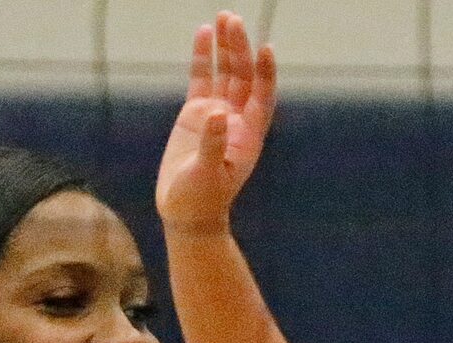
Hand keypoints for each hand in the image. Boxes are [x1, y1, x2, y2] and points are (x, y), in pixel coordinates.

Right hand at [156, 11, 278, 235]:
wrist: (185, 212)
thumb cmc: (200, 200)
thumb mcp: (206, 175)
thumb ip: (212, 144)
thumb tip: (216, 112)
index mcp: (248, 135)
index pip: (262, 97)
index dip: (265, 74)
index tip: (266, 49)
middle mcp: (237, 120)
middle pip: (244, 77)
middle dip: (240, 49)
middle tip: (233, 20)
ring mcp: (218, 114)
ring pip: (226, 74)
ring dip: (227, 47)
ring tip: (224, 18)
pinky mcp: (197, 113)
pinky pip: (203, 79)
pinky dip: (205, 58)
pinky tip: (204, 33)